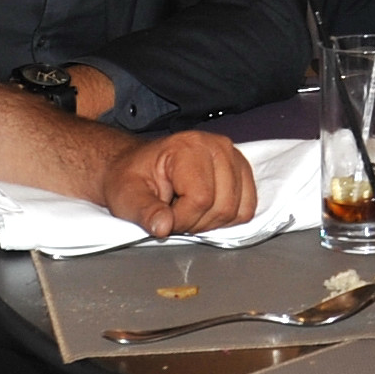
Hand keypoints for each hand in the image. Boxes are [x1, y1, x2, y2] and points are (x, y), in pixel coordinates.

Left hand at [96, 128, 255, 239]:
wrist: (137, 166)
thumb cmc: (132, 178)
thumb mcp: (127, 196)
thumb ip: (145, 211)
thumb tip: (163, 226)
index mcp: (188, 147)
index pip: (200, 199)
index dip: (182, 220)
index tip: (163, 219)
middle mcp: (217, 146)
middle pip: (223, 206)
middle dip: (196, 223)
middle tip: (174, 216)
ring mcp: (234, 157)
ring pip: (237, 210)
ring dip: (211, 222)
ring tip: (188, 211)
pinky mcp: (241, 170)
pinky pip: (247, 207)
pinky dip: (227, 218)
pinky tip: (205, 210)